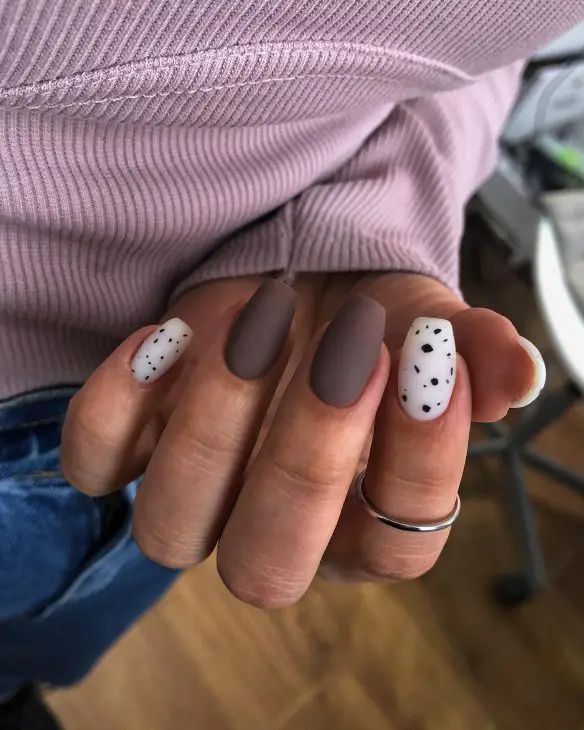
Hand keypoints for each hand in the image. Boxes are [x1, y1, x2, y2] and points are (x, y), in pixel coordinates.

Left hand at [61, 272, 543, 606]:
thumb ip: (472, 354)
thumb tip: (516, 374)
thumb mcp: (430, 324)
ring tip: (262, 318)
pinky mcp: (134, 444)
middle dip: (306, 458)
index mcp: (363, 521)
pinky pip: (93, 463)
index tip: (427, 359)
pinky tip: (167, 334)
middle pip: (266, 567)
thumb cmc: (375, 312)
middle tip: (347, 347)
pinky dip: (115, 407)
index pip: (397, 544)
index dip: (419, 462)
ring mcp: (198, 493)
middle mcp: (275, 528)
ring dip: (212, 425)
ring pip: (169, 529)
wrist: (309, 269)